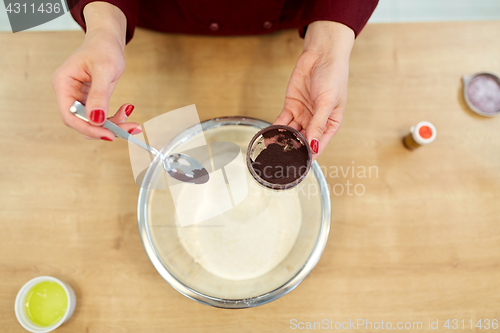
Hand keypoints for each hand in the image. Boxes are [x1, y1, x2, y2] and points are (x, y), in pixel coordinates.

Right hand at [51, 2, 138, 139]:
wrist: (108, 39)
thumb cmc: (103, 48)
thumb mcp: (104, 70)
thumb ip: (99, 95)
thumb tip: (96, 119)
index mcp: (63, 84)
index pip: (69, 115)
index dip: (88, 128)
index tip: (109, 134)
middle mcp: (68, 93)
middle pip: (82, 122)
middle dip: (105, 128)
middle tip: (129, 128)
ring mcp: (79, 98)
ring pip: (93, 122)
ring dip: (113, 125)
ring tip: (133, 122)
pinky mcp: (91, 100)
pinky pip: (101, 116)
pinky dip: (115, 118)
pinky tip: (128, 109)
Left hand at [274, 21, 353, 158]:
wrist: (321, 54)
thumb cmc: (333, 75)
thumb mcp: (327, 102)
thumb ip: (318, 125)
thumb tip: (314, 146)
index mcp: (331, 123)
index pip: (319, 144)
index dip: (310, 155)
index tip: (301, 166)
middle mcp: (316, 121)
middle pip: (303, 140)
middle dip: (294, 149)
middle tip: (283, 160)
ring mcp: (303, 114)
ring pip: (291, 132)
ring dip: (283, 140)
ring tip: (274, 150)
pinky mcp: (291, 105)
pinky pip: (282, 121)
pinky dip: (276, 128)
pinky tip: (270, 136)